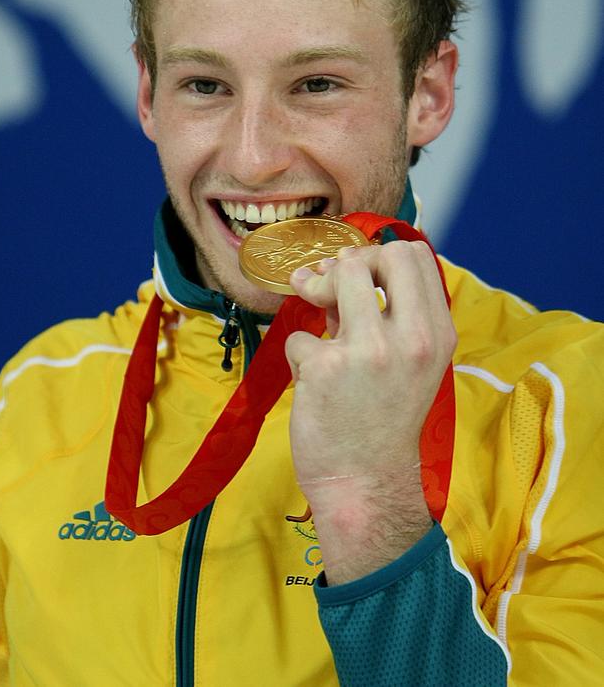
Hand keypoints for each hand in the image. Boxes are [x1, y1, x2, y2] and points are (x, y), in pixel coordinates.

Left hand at [284, 240, 455, 582]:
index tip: (360, 280)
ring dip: (318, 292)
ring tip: (318, 327)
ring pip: (338, 272)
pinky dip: (299, 353)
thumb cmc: (384, 421)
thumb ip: (383, 316)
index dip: (380, 256)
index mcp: (436, 335)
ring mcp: (368, 351)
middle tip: (332, 292)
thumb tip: (335, 269)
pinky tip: (311, 382)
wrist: (365, 484)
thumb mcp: (407, 365)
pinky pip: (299, 333)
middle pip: (381, 253)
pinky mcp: (325, 367)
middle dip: (349, 263)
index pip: (416, 255)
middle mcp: (411, 338)